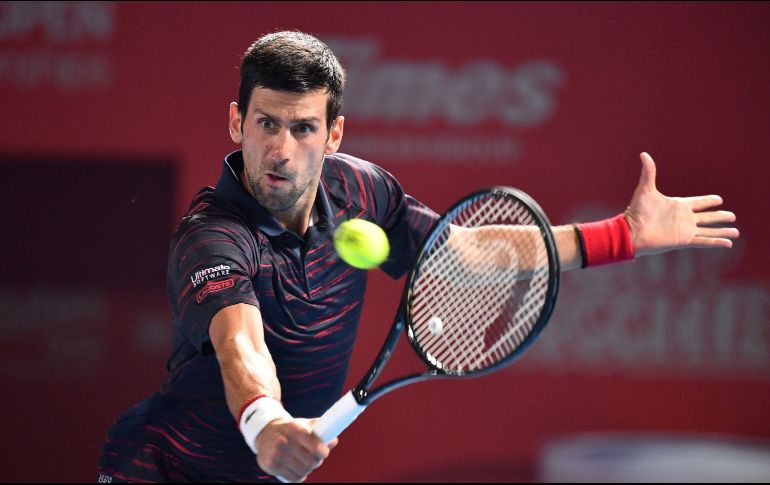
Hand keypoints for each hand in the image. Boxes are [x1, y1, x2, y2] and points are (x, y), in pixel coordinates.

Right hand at [255, 418, 337, 482]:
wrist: (266, 433)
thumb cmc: (290, 430)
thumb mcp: (304, 424)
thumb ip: (320, 431)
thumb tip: (333, 441)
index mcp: (294, 429)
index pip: (315, 447)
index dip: (323, 452)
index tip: (324, 452)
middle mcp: (283, 441)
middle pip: (311, 462)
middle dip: (316, 461)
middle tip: (316, 459)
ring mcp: (275, 454)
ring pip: (302, 471)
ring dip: (308, 470)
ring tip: (306, 464)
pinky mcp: (270, 465)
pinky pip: (292, 478)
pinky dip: (299, 476)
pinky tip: (298, 470)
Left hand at [624, 152, 739, 256]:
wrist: (632, 232)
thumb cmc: (637, 211)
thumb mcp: (645, 189)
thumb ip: (648, 172)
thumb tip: (643, 154)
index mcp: (678, 205)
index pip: (698, 202)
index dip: (708, 201)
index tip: (719, 199)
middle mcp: (684, 218)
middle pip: (707, 217)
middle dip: (720, 216)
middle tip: (732, 216)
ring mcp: (685, 230)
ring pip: (709, 230)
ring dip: (722, 230)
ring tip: (736, 232)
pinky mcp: (684, 241)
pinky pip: (705, 241)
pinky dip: (717, 242)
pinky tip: (728, 243)